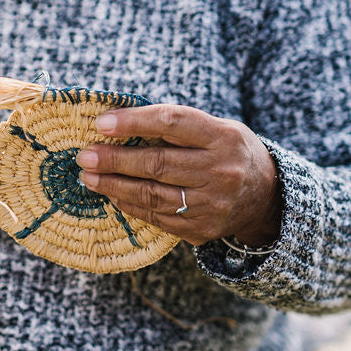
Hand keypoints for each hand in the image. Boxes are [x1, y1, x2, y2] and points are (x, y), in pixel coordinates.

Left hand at [75, 104, 281, 246]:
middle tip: (84, 156)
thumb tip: (117, 121)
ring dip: (113, 185)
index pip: (171, 122)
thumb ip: (175, 125)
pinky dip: (128, 204)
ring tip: (88, 176)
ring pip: (152, 194)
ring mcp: (212, 203)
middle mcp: (220, 171)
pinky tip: (110, 194)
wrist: (266, 197)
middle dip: (114, 160)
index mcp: (223, 136)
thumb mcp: (215, 128)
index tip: (101, 123)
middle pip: (157, 163)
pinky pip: (156, 216)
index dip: (133, 122)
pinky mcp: (201, 228)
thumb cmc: (227, 151)